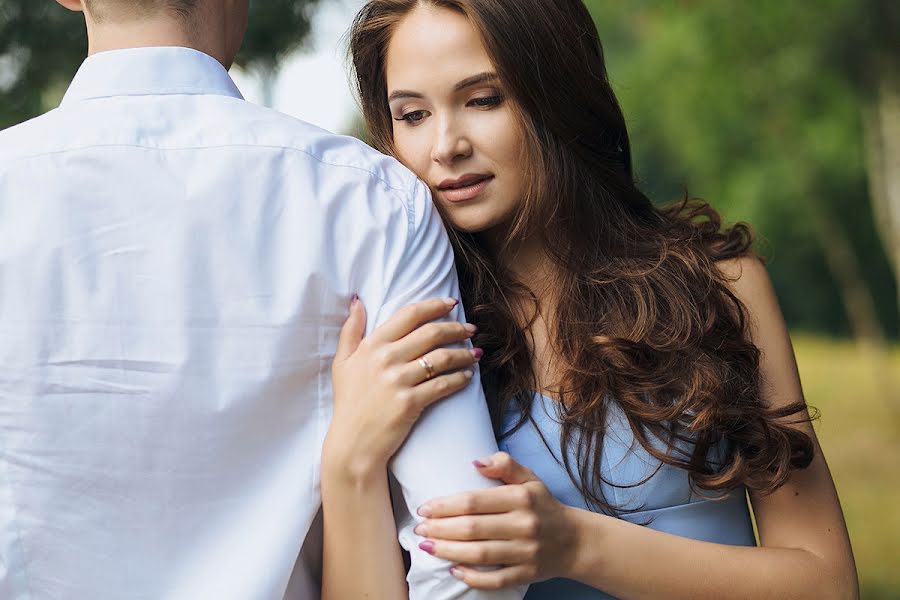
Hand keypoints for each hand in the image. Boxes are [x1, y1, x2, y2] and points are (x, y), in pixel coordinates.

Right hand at [324, 296, 481, 481]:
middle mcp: (386, 359)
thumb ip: (350, 330)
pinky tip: (467, 376)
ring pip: (442, 358)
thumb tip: (357, 302)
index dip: (434, 306)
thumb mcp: (342, 363)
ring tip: (475, 353)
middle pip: (431, 333)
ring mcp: (398, 381)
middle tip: (471, 329)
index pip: (409, 315)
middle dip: (456, 328)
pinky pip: (443, 384)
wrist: (352, 444)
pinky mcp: (410, 402)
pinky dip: (460, 378)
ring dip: (464, 353)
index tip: (451, 304)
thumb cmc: (348, 403)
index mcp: (372, 345)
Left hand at [413, 452, 579, 589]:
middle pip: (472, 528)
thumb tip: (475, 462)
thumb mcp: (529, 478)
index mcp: (521, 498)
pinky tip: (453, 570)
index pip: (474, 501)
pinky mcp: (527, 574)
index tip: (424, 508)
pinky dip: (472, 577)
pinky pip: (495, 579)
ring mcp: (526, 552)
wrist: (575, 541)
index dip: (445, 505)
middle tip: (419, 529)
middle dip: (440, 529)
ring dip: (449, 552)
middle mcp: (524, 524)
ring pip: (480, 554)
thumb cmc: (543, 506)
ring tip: (427, 547)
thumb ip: (505, 464)